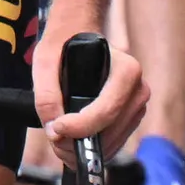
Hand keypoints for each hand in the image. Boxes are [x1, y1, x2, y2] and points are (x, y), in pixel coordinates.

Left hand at [34, 25, 146, 145]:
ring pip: (113, 141)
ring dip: (85, 149)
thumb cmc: (64, 45)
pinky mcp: (130, 118)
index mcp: (127, 70)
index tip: (56, 128)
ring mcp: (137, 106)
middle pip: (110, 131)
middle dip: (79, 143)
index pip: (107, 110)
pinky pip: (114, 143)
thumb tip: (54, 131)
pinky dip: (93, 148)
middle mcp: (139, 89)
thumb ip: (46, 96)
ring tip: (60, 139)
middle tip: (53, 138)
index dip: (81, 127)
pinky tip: (73, 141)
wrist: (78, 35)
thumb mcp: (46, 62)